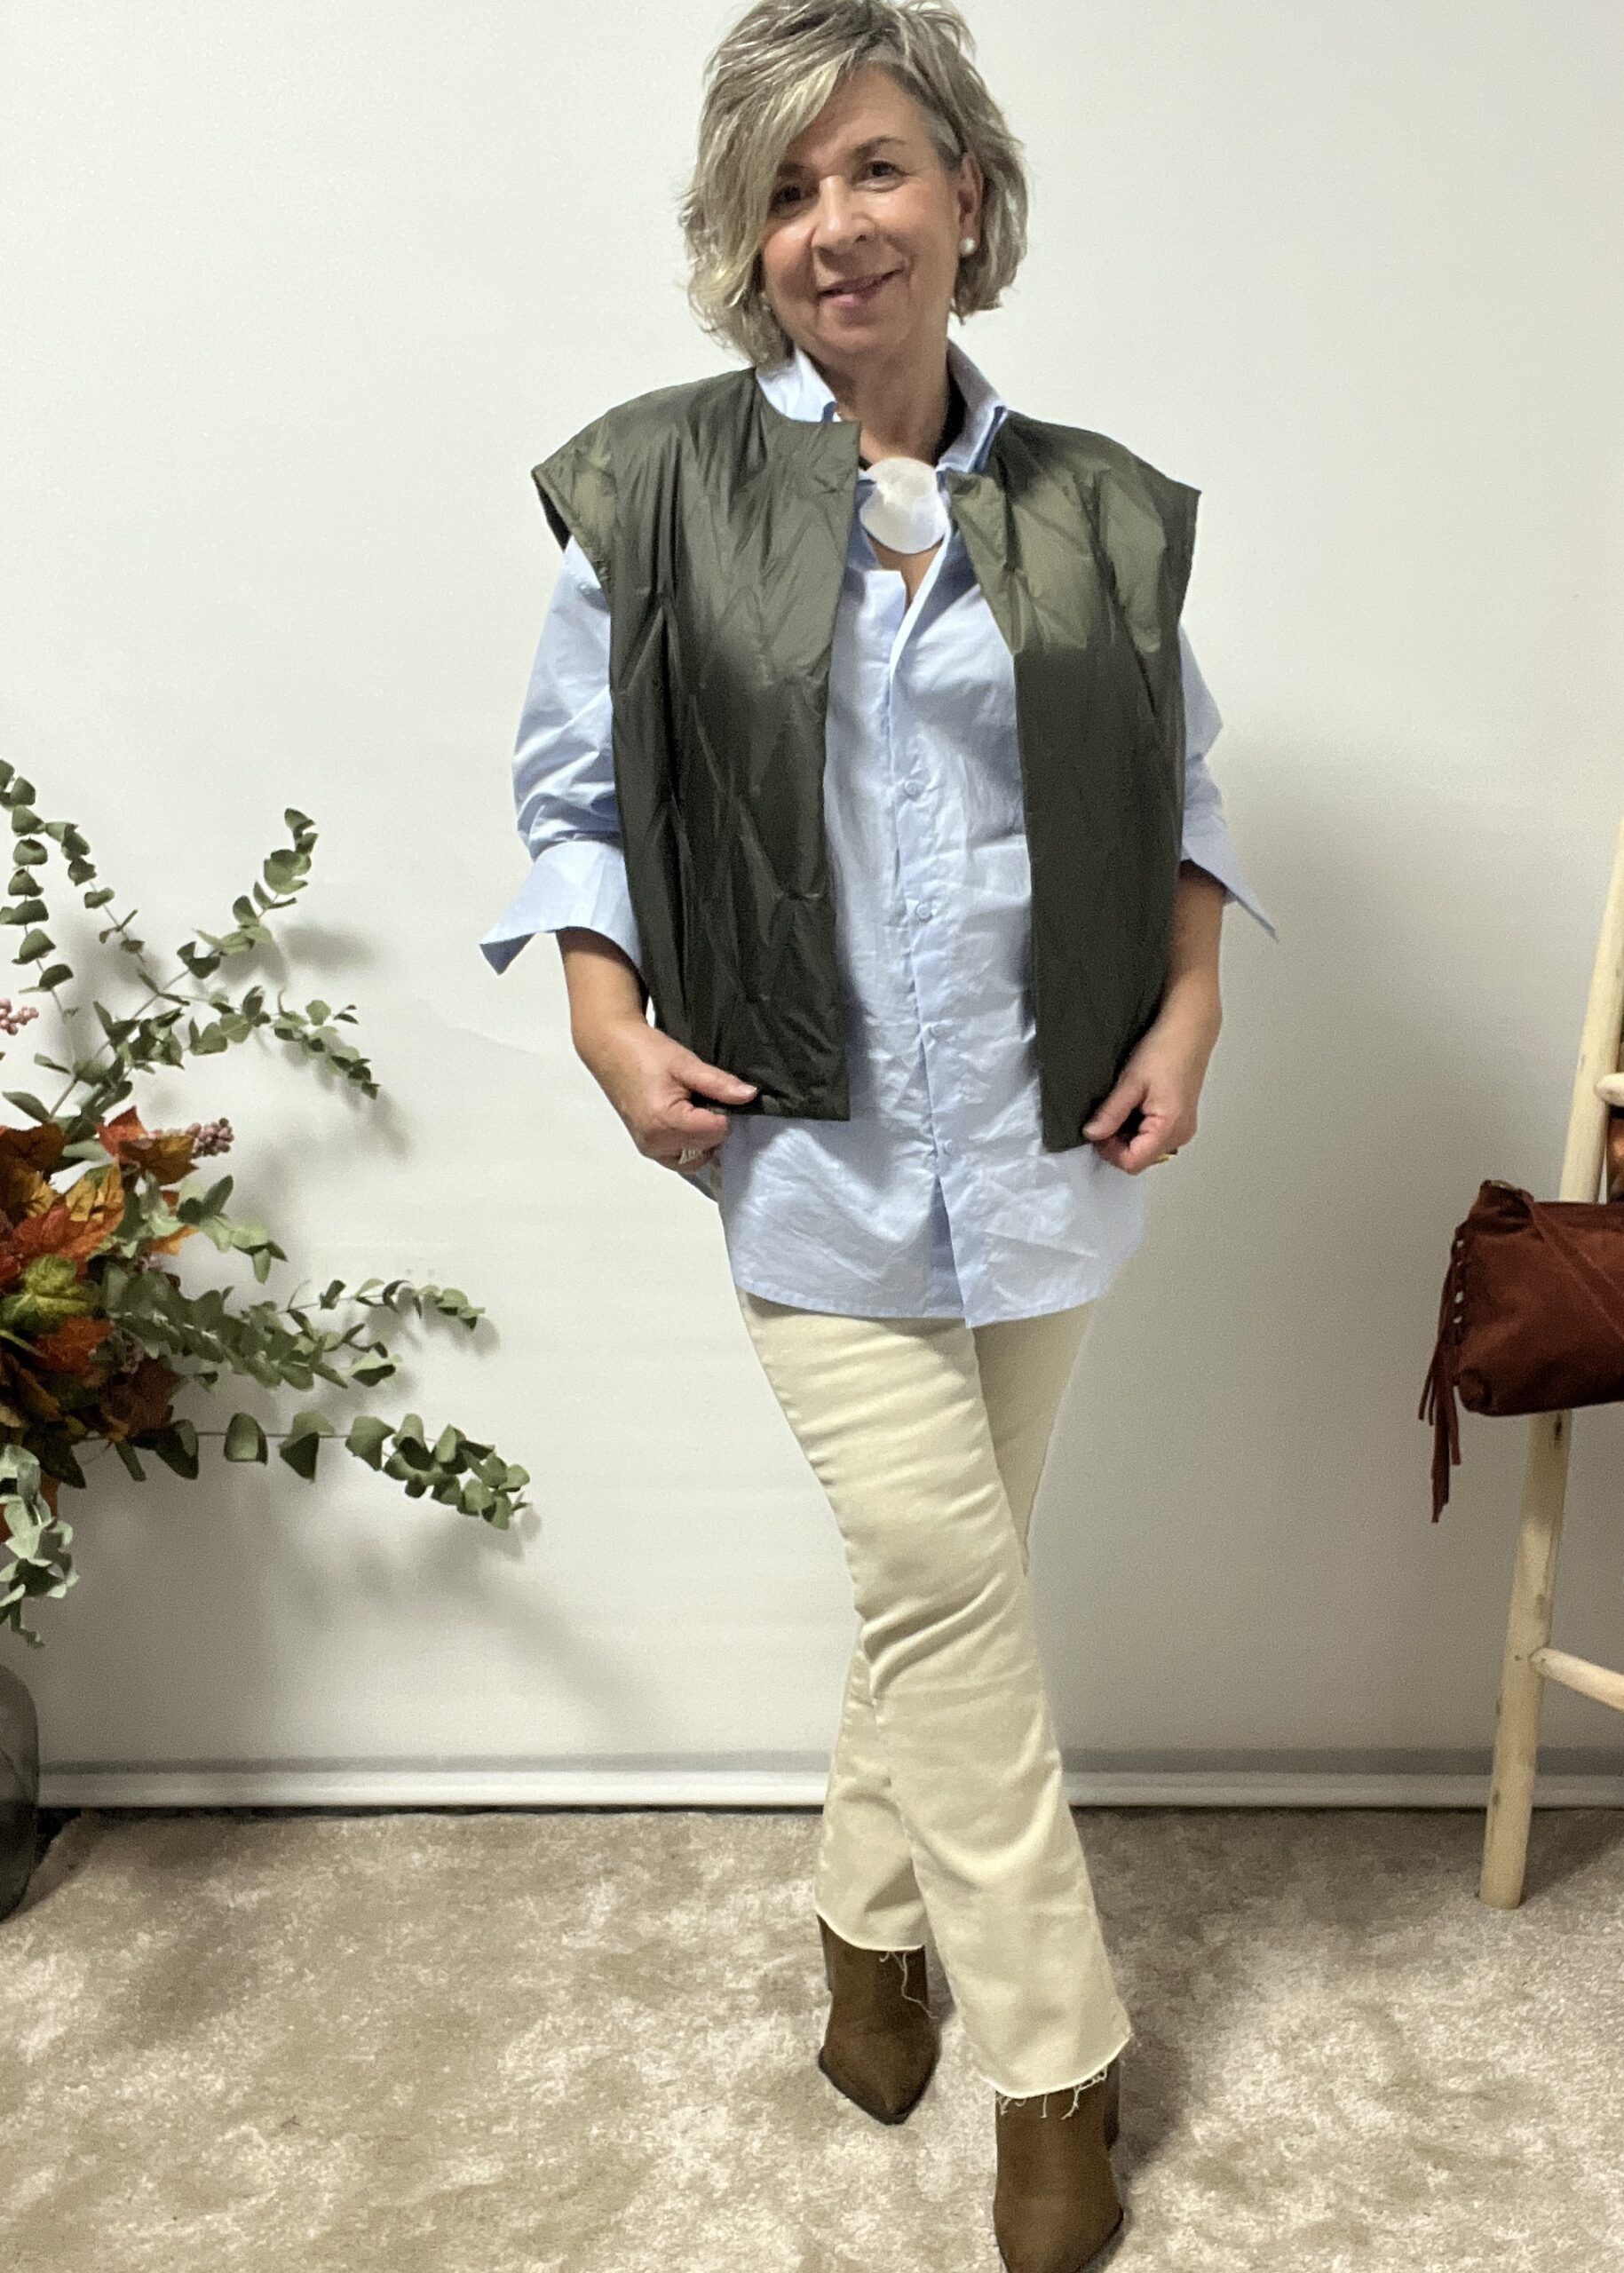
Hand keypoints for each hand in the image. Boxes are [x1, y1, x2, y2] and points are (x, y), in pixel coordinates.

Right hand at [576, 1016, 757, 1176]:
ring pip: (696, 1157)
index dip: (723, 1111)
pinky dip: (689, 1144)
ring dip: (702, 1137)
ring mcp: (650, 1149)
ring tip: (692, 1108)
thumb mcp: (686, 1064)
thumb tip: (749, 1095)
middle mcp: (656, 1143)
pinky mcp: (647, 1148)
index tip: (710, 1091)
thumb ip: (719, 1084)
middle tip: (699, 1097)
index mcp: (666, 1122)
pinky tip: (685, 1120)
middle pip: (709, 1146)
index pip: (718, 1132)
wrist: (611, 1049)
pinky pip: (680, 1158)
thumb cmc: (644, 1053)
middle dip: (712, 1124)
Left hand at [1082, 986, 1220, 1174]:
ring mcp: (1183, 1128)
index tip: (1098, 1128)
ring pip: (1145, 1147)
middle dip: (1117, 1142)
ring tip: (1124, 1103)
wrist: (1189, 1029)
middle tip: (1108, 1113)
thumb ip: (1111, 1113)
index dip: (1110, 1150)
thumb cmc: (1165, 1049)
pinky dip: (1138, 1126)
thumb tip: (1092, 1134)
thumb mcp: (1130, 1082)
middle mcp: (1181, 1134)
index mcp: (1170, 1128)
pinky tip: (1135, 1102)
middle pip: (1139, 1158)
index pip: (1132, 1163)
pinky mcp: (1181, 1120)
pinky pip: (1154, 1135)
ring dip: (1127, 1133)